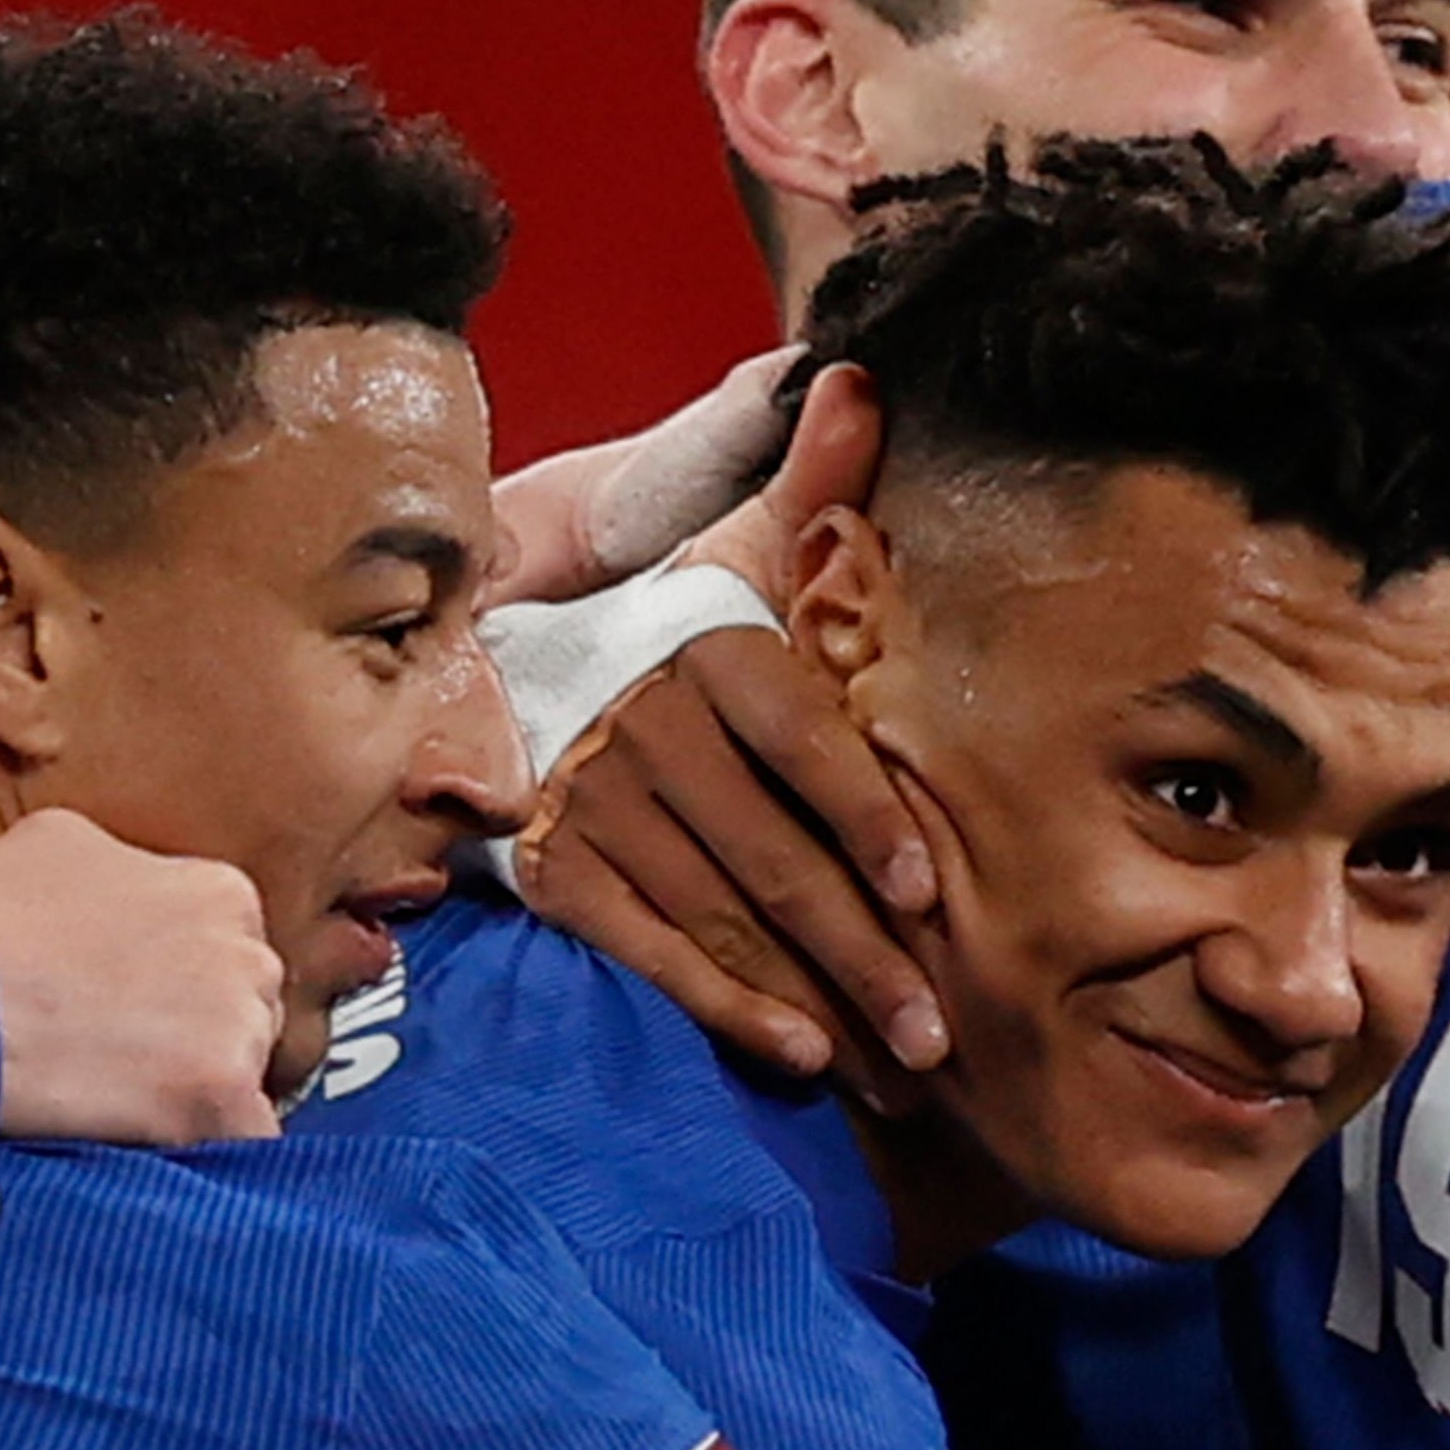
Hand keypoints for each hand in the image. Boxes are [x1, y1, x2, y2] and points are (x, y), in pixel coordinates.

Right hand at [0, 811, 284, 1143]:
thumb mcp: (60, 845)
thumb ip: (128, 869)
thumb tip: (133, 894)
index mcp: (220, 892)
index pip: (232, 954)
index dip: (182, 992)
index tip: (136, 1015)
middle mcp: (246, 954)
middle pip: (250, 1015)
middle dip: (200, 1041)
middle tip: (122, 1062)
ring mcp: (237, 1028)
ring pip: (248, 1079)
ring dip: (197, 1096)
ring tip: (115, 1103)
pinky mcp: (218, 1098)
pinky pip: (246, 1143)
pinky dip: (208, 1153)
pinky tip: (152, 1150)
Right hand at [508, 366, 947, 1092]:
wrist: (509, 669)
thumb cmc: (671, 625)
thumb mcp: (733, 550)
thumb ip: (807, 487)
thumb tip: (856, 381)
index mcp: (707, 651)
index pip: (798, 741)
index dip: (862, 816)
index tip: (925, 890)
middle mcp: (650, 731)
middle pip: (770, 854)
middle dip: (862, 951)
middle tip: (939, 1032)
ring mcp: (597, 806)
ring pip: (716, 913)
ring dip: (808, 995)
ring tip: (894, 1068)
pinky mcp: (558, 868)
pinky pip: (645, 946)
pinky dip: (719, 1005)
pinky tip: (792, 1054)